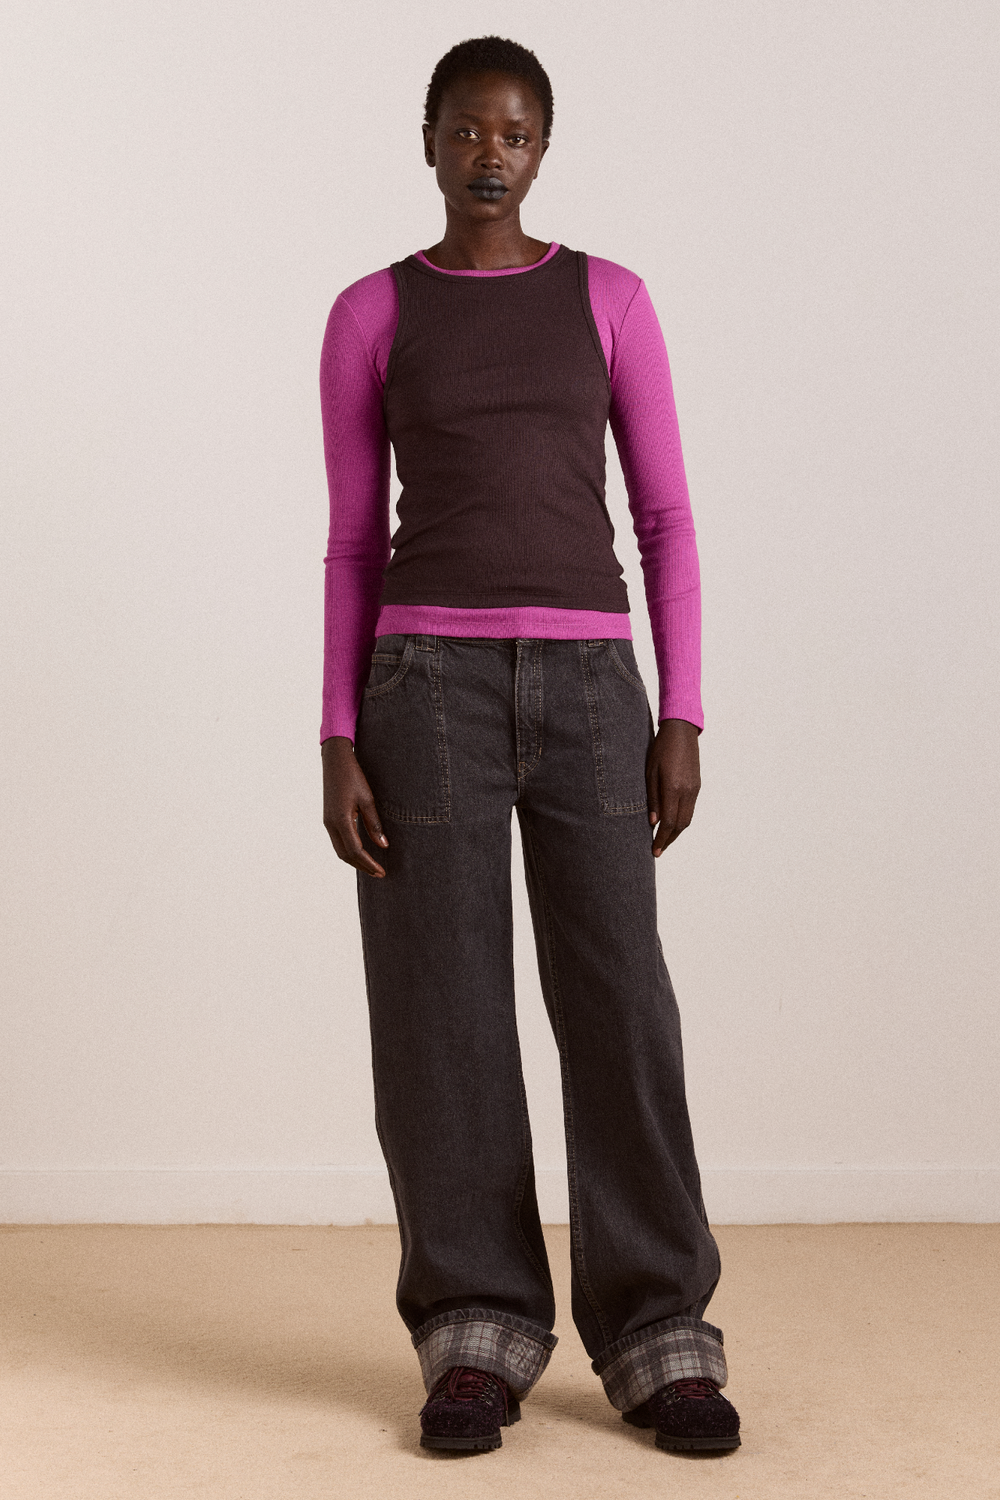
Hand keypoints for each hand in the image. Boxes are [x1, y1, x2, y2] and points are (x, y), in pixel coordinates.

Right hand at [322, 736, 388, 877]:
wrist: (335, 761)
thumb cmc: (353, 777)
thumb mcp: (368, 799)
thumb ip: (374, 824)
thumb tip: (383, 846)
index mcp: (341, 820)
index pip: (355, 851)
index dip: (369, 864)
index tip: (382, 872)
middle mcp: (331, 824)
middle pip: (346, 855)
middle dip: (362, 867)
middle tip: (379, 874)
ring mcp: (328, 822)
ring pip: (340, 850)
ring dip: (355, 861)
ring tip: (371, 867)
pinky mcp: (328, 819)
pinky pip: (338, 841)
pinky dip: (349, 851)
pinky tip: (361, 852)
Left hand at [646, 719, 700, 856]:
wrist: (681, 731)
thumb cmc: (660, 748)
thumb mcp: (649, 772)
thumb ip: (652, 798)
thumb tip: (653, 823)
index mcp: (674, 787)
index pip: (669, 822)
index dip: (661, 839)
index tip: (654, 851)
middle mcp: (687, 791)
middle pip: (681, 825)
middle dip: (669, 840)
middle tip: (658, 850)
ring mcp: (695, 788)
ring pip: (688, 819)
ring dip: (676, 832)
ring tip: (664, 840)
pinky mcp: (697, 785)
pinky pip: (690, 808)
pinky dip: (681, 820)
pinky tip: (671, 822)